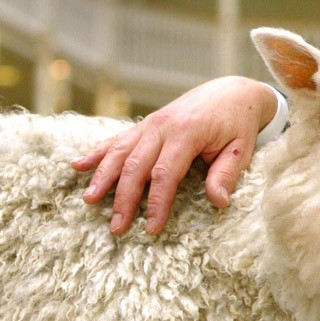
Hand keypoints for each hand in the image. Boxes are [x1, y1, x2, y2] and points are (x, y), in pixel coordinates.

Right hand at [71, 76, 278, 234]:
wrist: (233, 92)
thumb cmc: (238, 124)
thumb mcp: (241, 149)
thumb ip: (226, 174)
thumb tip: (219, 202)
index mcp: (188, 132)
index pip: (165, 174)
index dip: (156, 203)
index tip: (152, 228)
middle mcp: (163, 126)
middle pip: (136, 166)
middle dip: (124, 199)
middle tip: (116, 227)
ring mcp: (151, 123)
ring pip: (120, 152)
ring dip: (103, 177)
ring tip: (89, 200)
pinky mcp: (146, 123)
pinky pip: (118, 138)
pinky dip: (97, 152)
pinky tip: (78, 165)